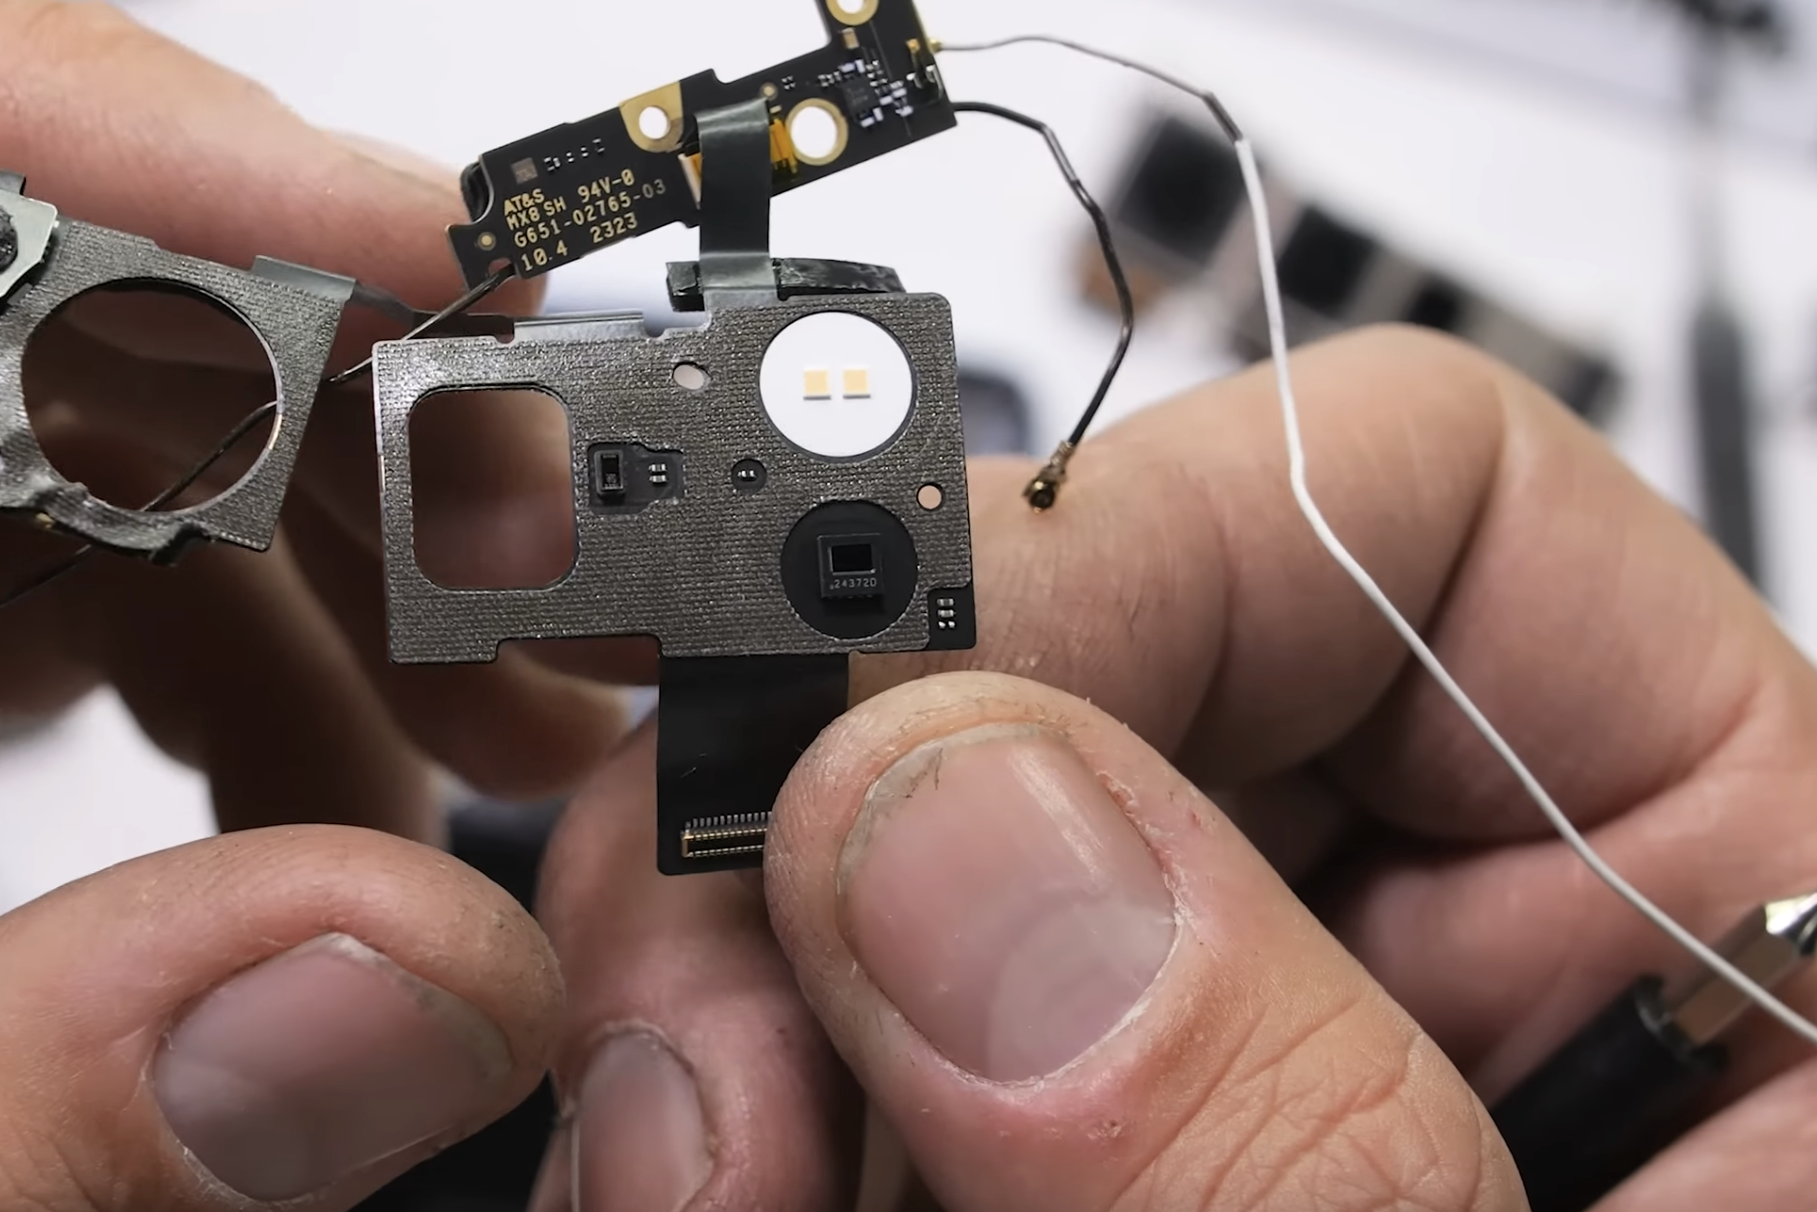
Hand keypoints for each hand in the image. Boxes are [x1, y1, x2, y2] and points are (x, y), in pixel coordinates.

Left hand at [0, 1, 626, 1203]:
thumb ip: (3, 1140)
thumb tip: (414, 979)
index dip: (115, 152)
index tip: (425, 267)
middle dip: (308, 389)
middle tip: (544, 550)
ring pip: (57, 416)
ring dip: (317, 546)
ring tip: (495, 730)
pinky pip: (58, 573)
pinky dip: (247, 662)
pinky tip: (348, 807)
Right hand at [534, 326, 1816, 1210]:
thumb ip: (1279, 1129)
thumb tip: (940, 815)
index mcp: (1709, 899)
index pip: (1410, 503)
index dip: (1103, 554)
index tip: (848, 741)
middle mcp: (1439, 940)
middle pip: (1081, 673)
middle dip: (823, 821)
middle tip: (706, 1060)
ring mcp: (1217, 1046)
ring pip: (895, 862)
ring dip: (734, 987)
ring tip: (695, 1174)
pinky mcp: (1044, 1154)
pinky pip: (840, 1038)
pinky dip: (736, 1102)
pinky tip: (709, 1186)